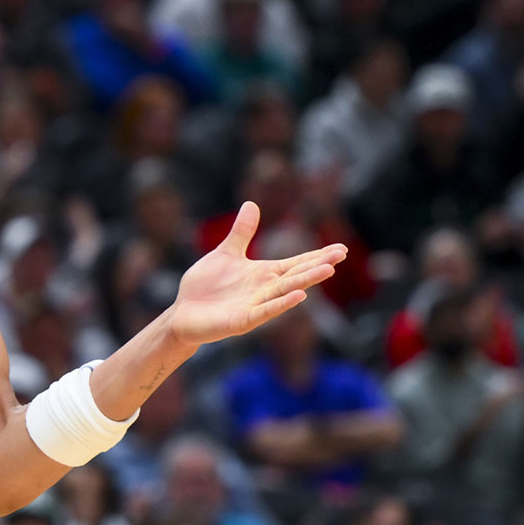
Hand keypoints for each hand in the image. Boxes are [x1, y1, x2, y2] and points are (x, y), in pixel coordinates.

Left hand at [169, 202, 345, 347]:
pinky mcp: (242, 321)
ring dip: (306, 282)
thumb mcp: (226, 253)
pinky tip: (299, 296)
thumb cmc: (205, 286)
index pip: (295, 264)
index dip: (316, 257)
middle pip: (295, 276)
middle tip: (341, 256)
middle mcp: (264, 290)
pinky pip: (264, 312)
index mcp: (263, 274)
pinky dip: (281, 304)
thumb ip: (242, 232)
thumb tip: (252, 203)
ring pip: (284, 292)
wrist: (183, 312)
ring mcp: (255, 306)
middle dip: (318, 266)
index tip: (340, 249)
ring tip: (327, 271)